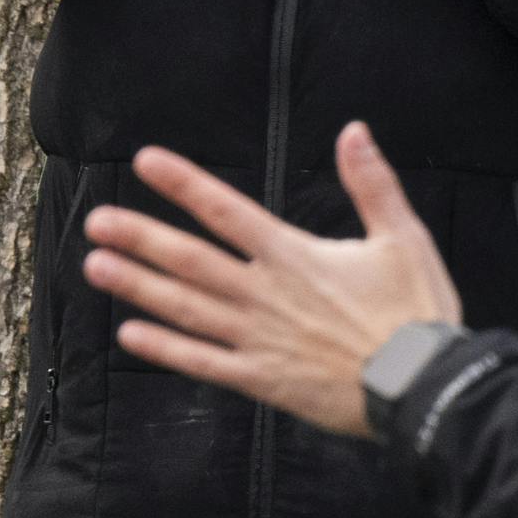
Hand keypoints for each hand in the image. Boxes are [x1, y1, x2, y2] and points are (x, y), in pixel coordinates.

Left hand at [81, 123, 462, 438]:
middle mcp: (265, 294)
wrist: (422, 385)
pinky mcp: (262, 379)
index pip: (227, 211)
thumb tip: (354, 131)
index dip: (185, 184)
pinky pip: (202, 361)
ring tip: (95, 267)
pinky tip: (130, 334)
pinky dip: (164, 348)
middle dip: (140, 238)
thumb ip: (373, 184)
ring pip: (185, 308)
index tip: (145, 162)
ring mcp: (258, 338)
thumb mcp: (404, 239)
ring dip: (138, 286)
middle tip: (96, 222)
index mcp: (296, 256)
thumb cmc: (418, 311)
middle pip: (190, 260)